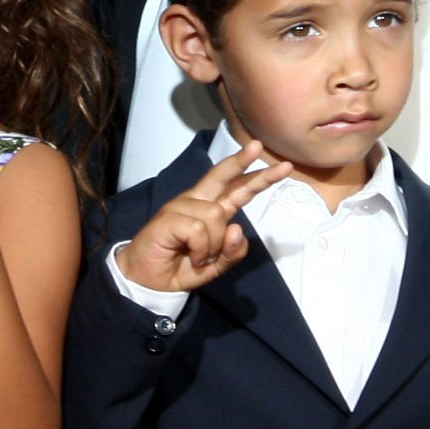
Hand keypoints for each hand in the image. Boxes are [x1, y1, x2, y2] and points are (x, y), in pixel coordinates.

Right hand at [117, 142, 294, 293]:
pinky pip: (200, 229)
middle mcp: (196, 202)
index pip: (235, 188)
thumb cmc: (181, 267)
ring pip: (216, 215)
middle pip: (221, 176)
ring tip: (200, 257)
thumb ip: (232, 252)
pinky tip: (191, 256)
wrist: (148, 282)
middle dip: (241, 162)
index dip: (256, 176)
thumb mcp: (216, 266)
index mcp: (209, 209)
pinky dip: (201, 249)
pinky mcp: (169, 218)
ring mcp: (180, 207)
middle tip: (257, 146)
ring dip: (215, 244)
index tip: (281, 166)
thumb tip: (237, 228)